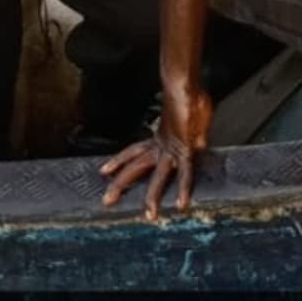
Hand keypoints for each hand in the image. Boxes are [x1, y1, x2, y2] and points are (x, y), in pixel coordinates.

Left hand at [99, 78, 211, 219]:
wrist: (184, 86)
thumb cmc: (189, 97)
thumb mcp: (188, 120)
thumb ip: (191, 135)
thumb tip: (197, 143)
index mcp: (159, 137)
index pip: (134, 151)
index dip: (119, 161)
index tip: (104, 170)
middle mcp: (161, 145)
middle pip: (136, 167)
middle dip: (121, 184)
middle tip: (106, 201)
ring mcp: (172, 149)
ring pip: (158, 176)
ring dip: (153, 196)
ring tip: (149, 214)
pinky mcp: (185, 149)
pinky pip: (184, 173)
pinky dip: (183, 188)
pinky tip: (181, 203)